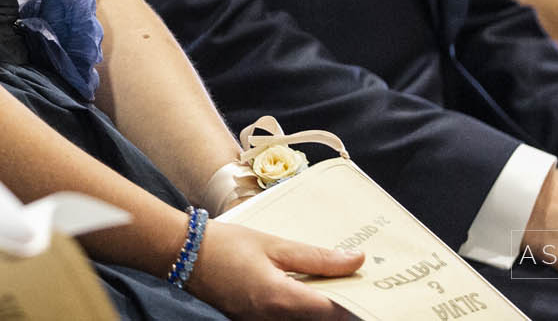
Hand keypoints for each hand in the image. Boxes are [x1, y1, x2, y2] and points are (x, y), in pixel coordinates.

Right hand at [185, 221, 362, 317]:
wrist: (183, 254)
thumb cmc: (227, 245)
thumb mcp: (275, 245)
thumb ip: (317, 257)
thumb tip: (357, 260)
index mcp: (281, 300)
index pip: (333, 312)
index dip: (357, 303)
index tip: (375, 290)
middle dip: (343, 305)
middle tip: (358, 283)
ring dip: (323, 307)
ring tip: (335, 283)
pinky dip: (303, 308)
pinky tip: (307, 289)